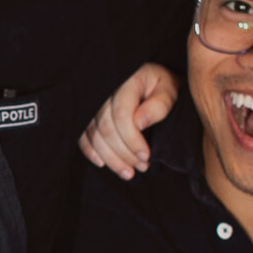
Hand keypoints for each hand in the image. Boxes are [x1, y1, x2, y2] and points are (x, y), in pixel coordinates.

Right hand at [80, 63, 176, 179]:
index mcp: (126, 82)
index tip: (146, 156)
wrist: (150, 80)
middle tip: (141, 167)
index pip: (121, 115)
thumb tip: (139, 123)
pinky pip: (83, 135)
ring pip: (94, 135)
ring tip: (128, 172)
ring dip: (110, 158)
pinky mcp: (87, 114)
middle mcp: (104, 91)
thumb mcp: (169, 90)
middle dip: (123, 153)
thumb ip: (159, 105)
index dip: (132, 140)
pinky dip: (90, 151)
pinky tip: (103, 163)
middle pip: (106, 129)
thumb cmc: (161, 86)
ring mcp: (93, 103)